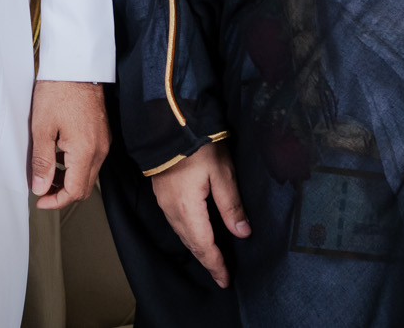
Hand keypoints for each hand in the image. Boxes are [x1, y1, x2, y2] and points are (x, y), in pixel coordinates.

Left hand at [28, 80, 109, 210]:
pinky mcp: (103, 134)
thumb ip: (42, 162)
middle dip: (63, 193)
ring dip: (69, 179)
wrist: (76, 66)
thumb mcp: (42, 128)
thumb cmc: (58, 91)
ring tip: (47, 171)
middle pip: (85, 187)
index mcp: (85, 152)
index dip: (56, 201)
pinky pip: (92, 160)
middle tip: (42, 189)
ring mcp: (104, 142)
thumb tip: (40, 188)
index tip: (40, 200)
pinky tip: (59, 155)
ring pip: (88, 174)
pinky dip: (76, 166)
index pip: (75, 192)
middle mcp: (100, 150)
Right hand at [150, 140, 248, 287]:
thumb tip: (242, 233)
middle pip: (191, 244)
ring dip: (197, 248)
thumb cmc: (197, 145)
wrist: (165, 123)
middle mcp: (172, 211)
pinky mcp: (161, 192)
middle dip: (207, 260)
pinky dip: (188, 234)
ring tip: (211, 257)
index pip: (204, 246)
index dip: (216, 265)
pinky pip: (175, 222)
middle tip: (221, 275)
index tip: (226, 280)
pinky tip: (196, 232)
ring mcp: (163, 202)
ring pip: (182, 234)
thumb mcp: (222, 173)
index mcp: (188, 210)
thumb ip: (231, 205)